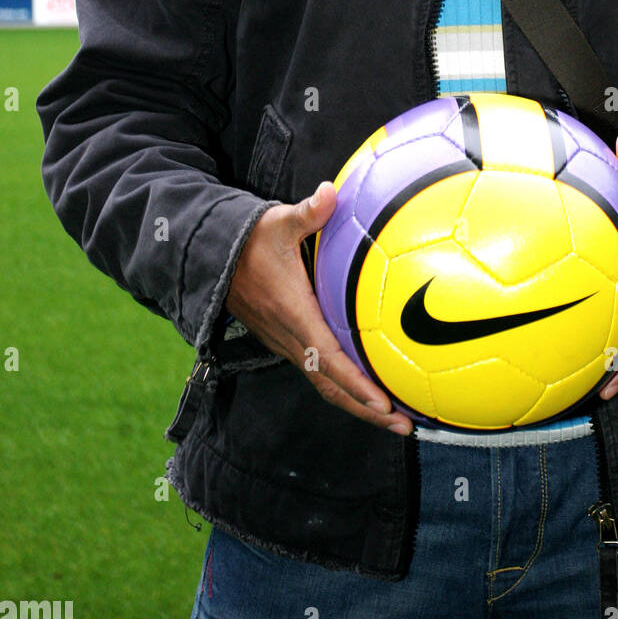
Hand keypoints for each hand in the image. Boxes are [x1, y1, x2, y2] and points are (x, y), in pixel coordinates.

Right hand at [225, 183, 413, 434]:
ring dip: (358, 405)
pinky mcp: (287, 341)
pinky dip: (344, 388)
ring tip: (395, 420)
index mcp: (294, 313)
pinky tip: (369, 390)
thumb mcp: (278, 222)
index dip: (356, 383)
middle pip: (330, 386)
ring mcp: (287, 343)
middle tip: (403, 427)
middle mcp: (290, 337)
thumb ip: (308, 212)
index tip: (383, 403)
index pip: (328, 357)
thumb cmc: (250, 239)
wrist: (212, 257)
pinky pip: (318, 372)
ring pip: (324, 384)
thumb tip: (330, 192)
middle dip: (366, 410)